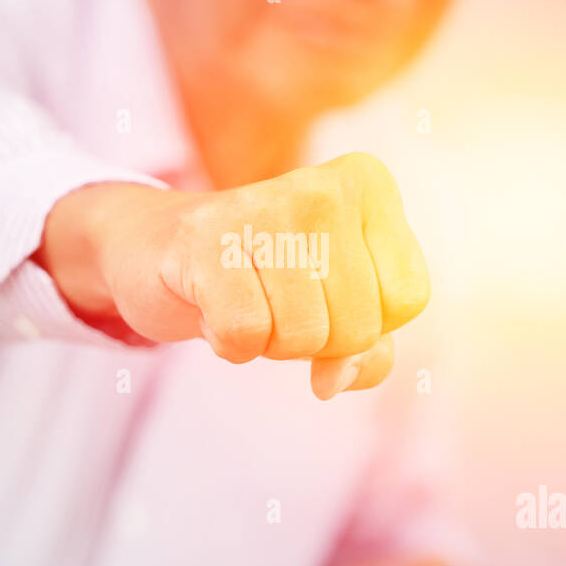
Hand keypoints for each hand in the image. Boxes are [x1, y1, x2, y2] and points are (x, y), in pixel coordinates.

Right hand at [37, 153, 428, 398]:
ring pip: (304, 336)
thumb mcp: (336, 308)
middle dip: (315, 340)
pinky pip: (246, 336)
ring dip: (270, 343)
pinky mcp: (206, 239)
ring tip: (245, 301)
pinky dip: (229, 345)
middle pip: (358, 325)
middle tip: (276, 302)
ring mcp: (263, 206)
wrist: (158, 250)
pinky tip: (213, 309)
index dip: (366, 325)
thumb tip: (333, 380)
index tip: (326, 297)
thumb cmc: (265, 280)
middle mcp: (322, 185)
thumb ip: (368, 351)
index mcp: (368, 186)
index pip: (407, 298)